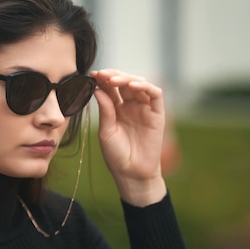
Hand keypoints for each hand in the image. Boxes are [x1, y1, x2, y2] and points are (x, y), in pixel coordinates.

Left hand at [91, 69, 166, 205]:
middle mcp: (131, 106)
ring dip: (126, 78)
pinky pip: (155, 94)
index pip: (110, 88)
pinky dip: (145, 86)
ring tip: (113, 80)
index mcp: (116, 109)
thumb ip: (105, 110)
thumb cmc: (116, 155)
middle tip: (102, 74)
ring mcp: (144, 108)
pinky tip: (133, 86)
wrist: (131, 173)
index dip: (103, 79)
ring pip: (139, 84)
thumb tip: (98, 89)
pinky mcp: (157, 114)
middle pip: (124, 82)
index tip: (92, 75)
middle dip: (113, 75)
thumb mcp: (106, 131)